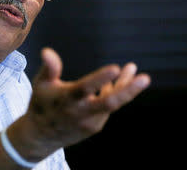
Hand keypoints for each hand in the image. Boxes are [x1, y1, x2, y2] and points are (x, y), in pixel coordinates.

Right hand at [10, 47, 150, 160]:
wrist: (42, 135)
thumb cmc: (41, 103)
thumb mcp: (41, 84)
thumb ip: (50, 68)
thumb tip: (47, 51)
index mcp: (67, 100)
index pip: (85, 89)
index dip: (100, 79)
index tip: (115, 68)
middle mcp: (81, 113)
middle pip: (109, 103)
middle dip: (128, 90)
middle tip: (145, 78)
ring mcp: (90, 122)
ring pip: (112, 103)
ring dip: (124, 86)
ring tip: (132, 69)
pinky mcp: (96, 126)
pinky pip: (108, 107)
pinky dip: (113, 93)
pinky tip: (116, 81)